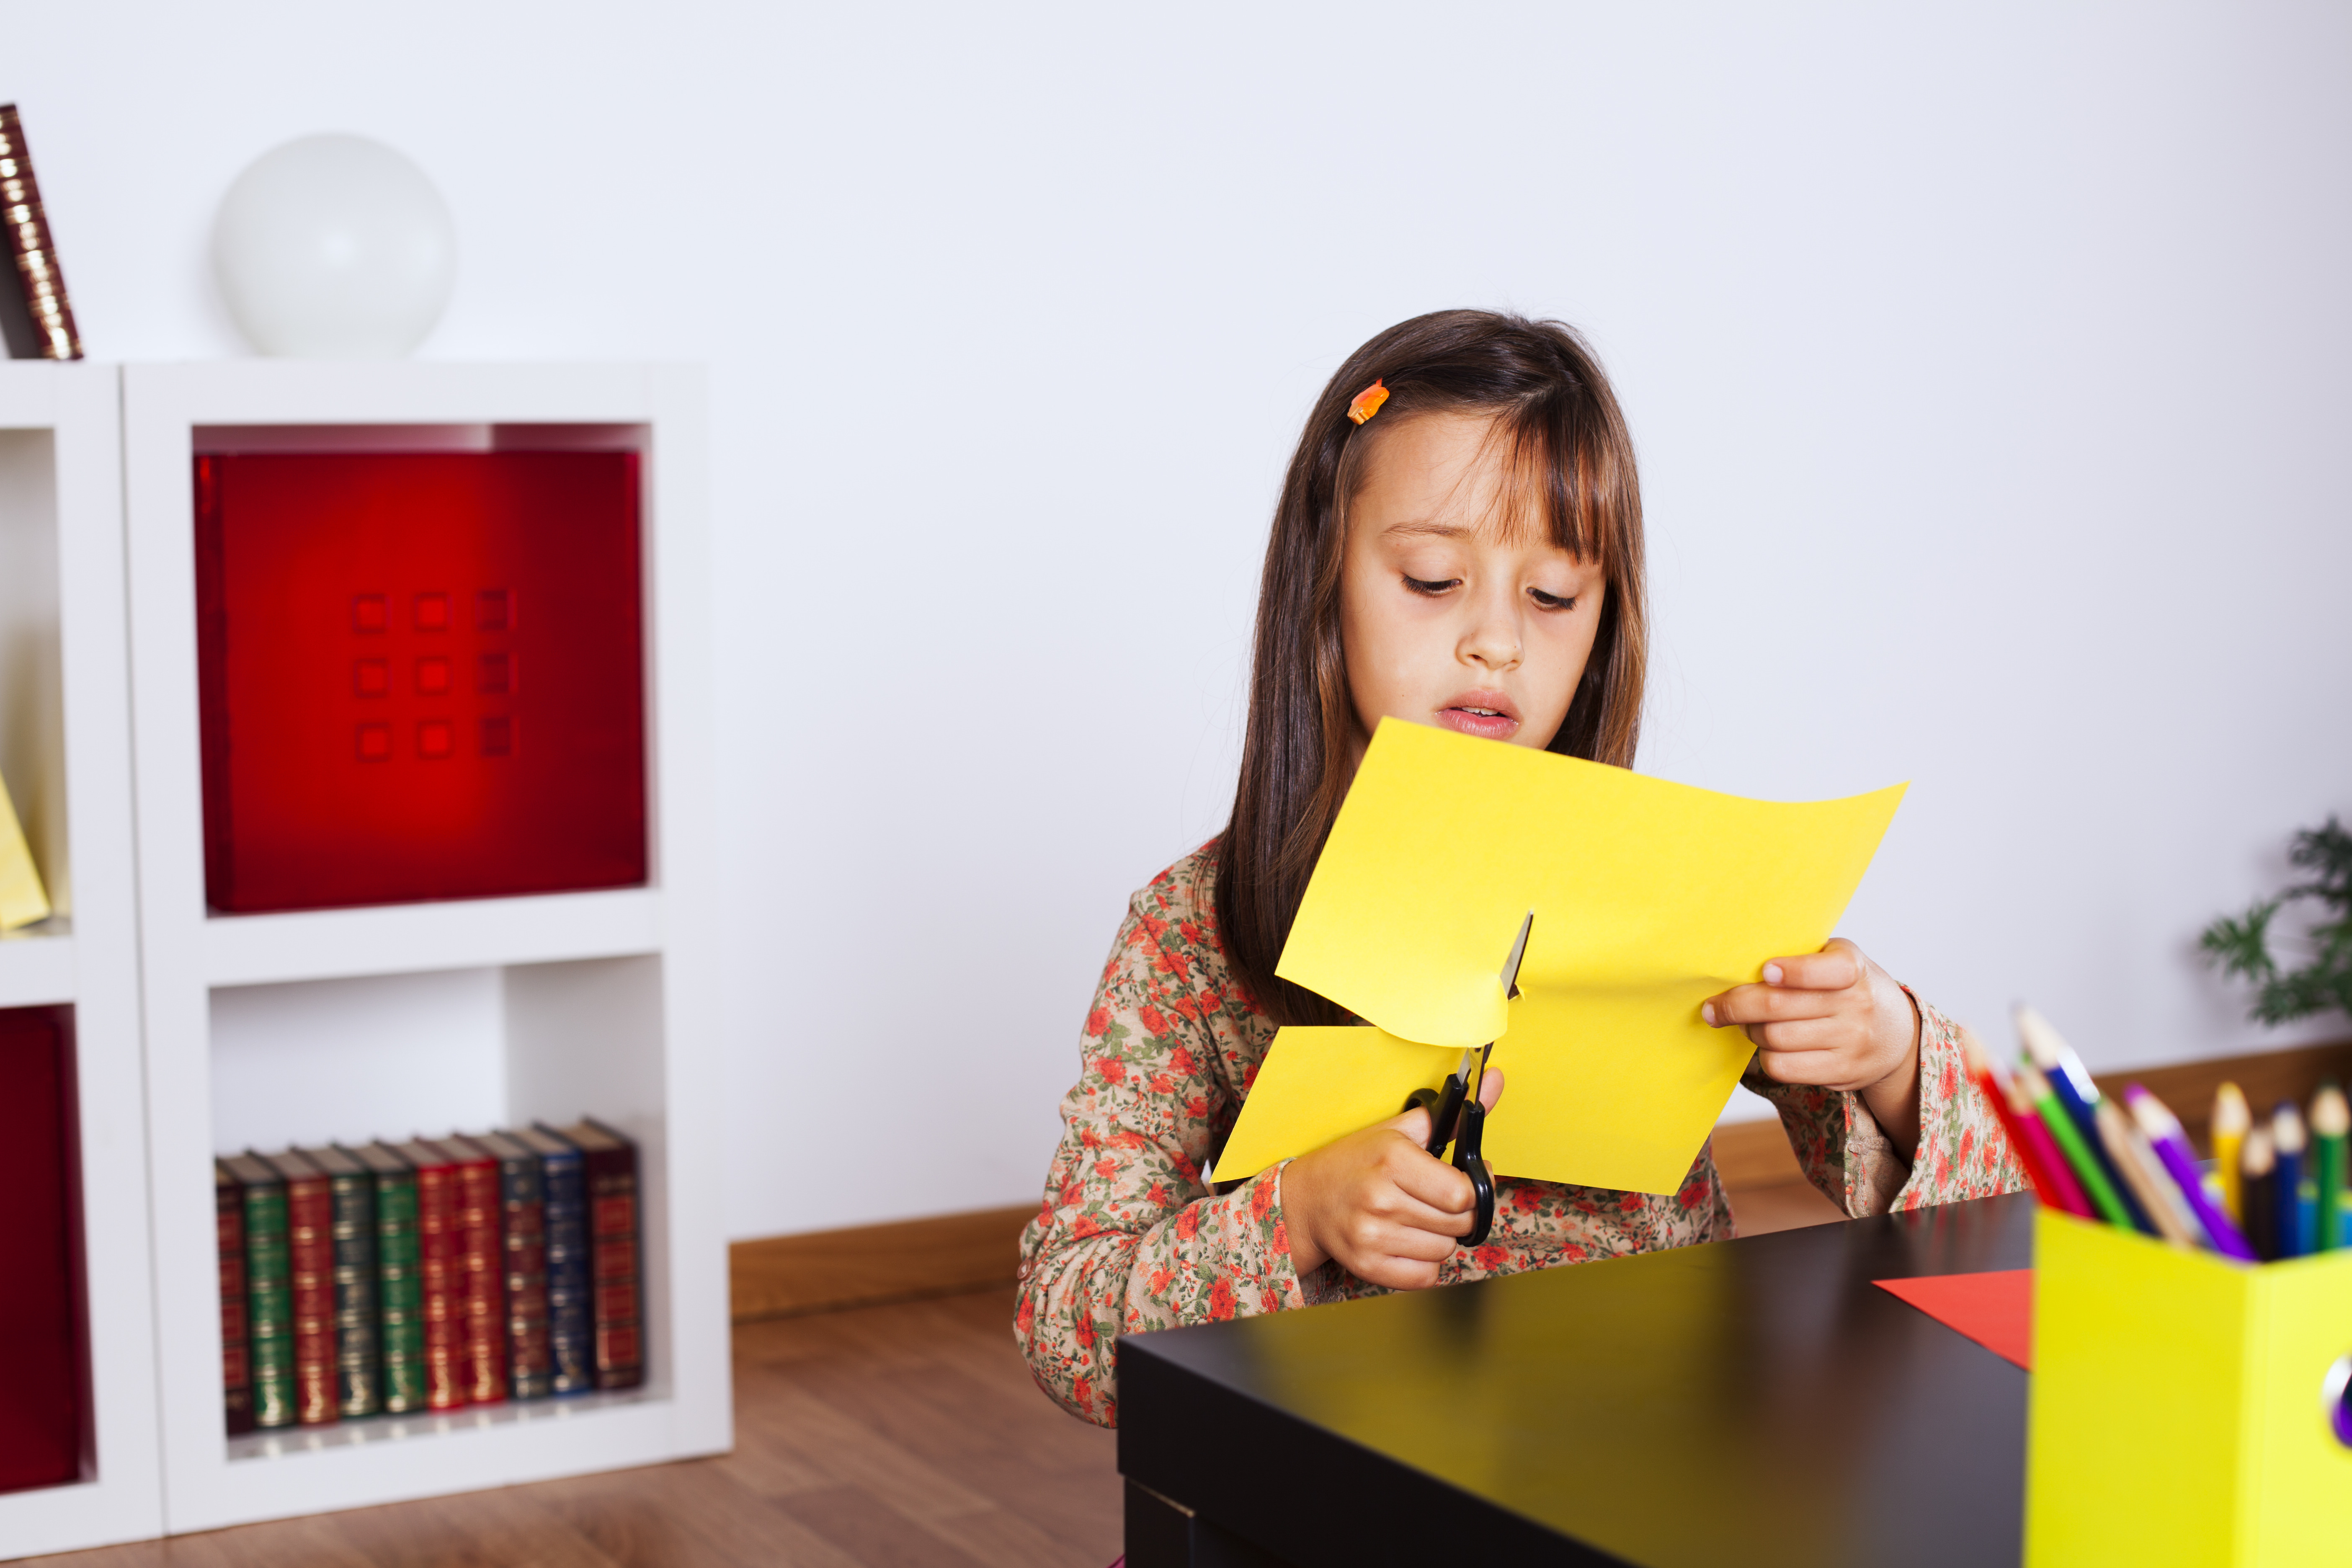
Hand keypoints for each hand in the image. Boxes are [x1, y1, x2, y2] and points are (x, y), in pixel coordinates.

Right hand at [1279, 1069, 1503, 1287]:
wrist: (1306, 1200)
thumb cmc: (1356, 1163)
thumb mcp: (1398, 1131)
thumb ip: (1452, 1115)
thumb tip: (1496, 1078)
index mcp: (1392, 1159)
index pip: (1463, 1193)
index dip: (1471, 1190)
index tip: (1460, 1184)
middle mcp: (1380, 1199)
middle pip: (1459, 1224)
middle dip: (1458, 1214)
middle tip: (1435, 1201)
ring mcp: (1372, 1236)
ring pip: (1445, 1251)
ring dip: (1440, 1238)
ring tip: (1416, 1220)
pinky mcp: (1368, 1267)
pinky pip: (1426, 1276)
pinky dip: (1424, 1263)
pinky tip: (1406, 1241)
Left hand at [1701, 938, 1922, 1156]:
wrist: (1897, 1033)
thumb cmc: (1849, 988)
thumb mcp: (1838, 960)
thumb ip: (1801, 958)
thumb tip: (1739, 968)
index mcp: (1853, 967)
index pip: (1824, 970)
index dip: (1791, 971)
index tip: (1764, 971)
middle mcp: (1857, 1005)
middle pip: (1778, 1007)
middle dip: (1735, 1006)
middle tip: (1714, 1007)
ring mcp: (1852, 1041)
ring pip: (1774, 1038)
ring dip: (1749, 1030)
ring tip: (1747, 1023)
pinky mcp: (1842, 1071)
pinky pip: (1783, 1067)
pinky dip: (1765, 1056)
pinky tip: (1766, 1045)